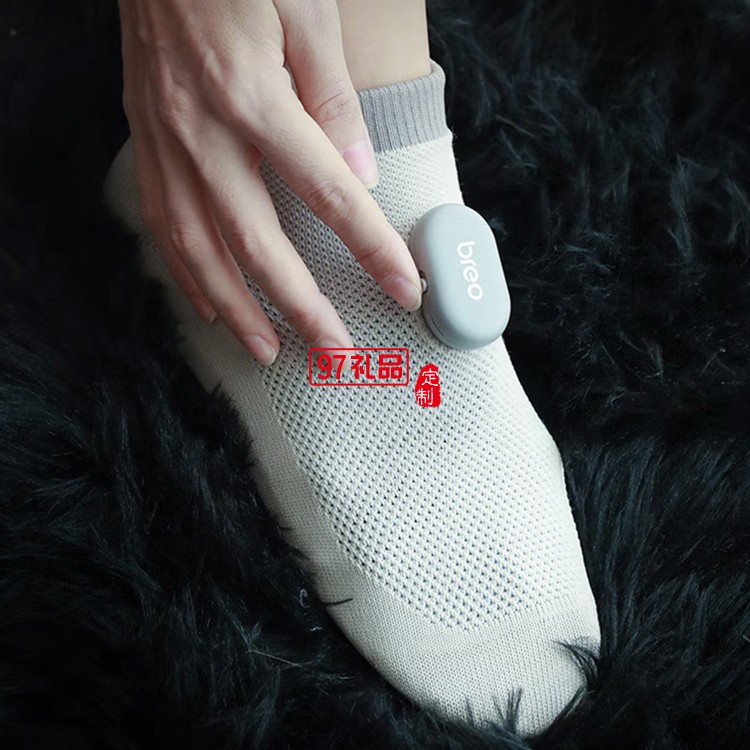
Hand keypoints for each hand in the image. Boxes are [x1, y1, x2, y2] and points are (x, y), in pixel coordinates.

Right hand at [117, 0, 422, 364]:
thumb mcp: (306, 13)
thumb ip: (334, 100)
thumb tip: (361, 175)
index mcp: (253, 97)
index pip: (328, 194)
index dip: (370, 248)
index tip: (404, 289)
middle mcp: (202, 131)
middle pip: (258, 242)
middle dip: (301, 306)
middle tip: (335, 351)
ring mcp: (166, 141)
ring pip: (200, 248)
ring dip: (238, 309)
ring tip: (269, 351)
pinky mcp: (147, 140)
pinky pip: (163, 222)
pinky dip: (188, 273)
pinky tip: (212, 304)